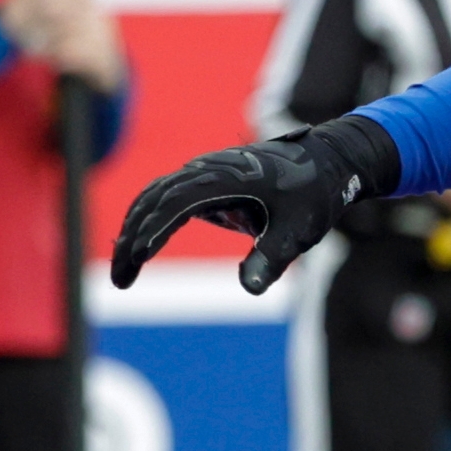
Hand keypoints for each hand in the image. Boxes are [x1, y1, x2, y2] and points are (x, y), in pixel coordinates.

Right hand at [107, 113, 400, 292]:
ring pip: (153, 197)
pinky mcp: (205, 180)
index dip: (155, 230)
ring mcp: (203, 171)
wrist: (329, 161)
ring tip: (124, 273)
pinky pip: (165, 197)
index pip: (177, 202)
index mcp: (227, 176)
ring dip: (133, 230)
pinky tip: (139, 248)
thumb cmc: (316, 194)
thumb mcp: (300, 229)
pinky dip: (147, 220)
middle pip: (154, 199)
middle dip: (132, 238)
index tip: (138, 259)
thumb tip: (251, 289)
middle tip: (121, 282)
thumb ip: (273, 256)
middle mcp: (208, 168)